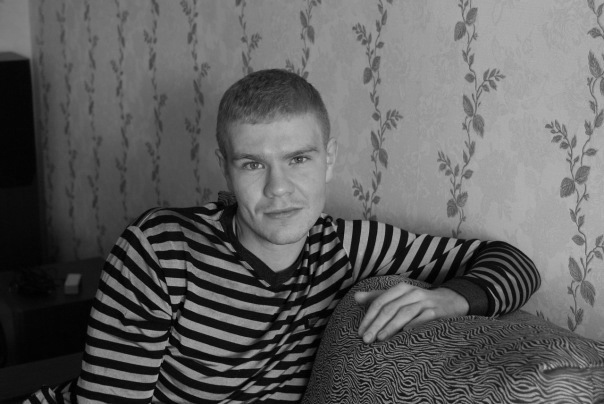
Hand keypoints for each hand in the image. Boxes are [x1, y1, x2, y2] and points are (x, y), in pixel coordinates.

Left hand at [354, 282, 468, 343]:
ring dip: (391, 326)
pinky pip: (424, 318)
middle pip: (390, 308)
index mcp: (400, 289)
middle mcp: (412, 293)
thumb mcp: (398, 296)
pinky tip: (405, 334)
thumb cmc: (418, 301)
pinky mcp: (437, 311)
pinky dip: (414, 325)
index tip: (360, 332)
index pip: (380, 302)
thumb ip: (377, 297)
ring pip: (404, 313)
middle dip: (376, 324)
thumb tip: (355, 297)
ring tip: (379, 338)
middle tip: (366, 339)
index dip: (368, 317)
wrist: (449, 301)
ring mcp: (425, 301)